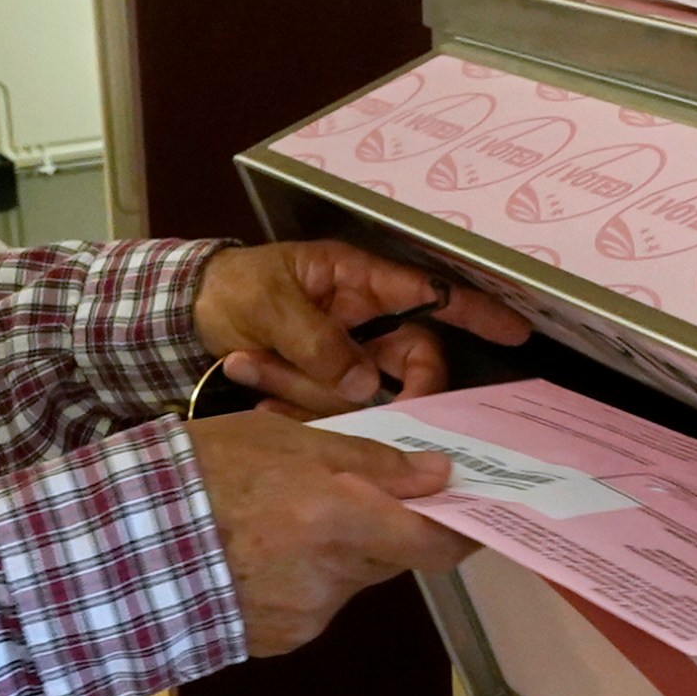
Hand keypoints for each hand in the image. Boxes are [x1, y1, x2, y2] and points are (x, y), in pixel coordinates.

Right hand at [185, 411, 474, 656]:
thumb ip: (367, 460)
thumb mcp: (280, 438)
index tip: (465, 509)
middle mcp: (333, 576)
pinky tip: (254, 558)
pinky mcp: (279, 641)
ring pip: (350, 580)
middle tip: (340, 496)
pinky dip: (299, 581)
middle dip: (381, 528)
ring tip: (275, 523)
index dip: (461, 529)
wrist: (118, 544)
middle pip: (392, 558)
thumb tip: (439, 474)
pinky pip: (312, 606)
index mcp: (338, 518)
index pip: (435, 542)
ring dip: (334, 553)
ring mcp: (306, 616)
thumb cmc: (199, 473)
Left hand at [193, 241, 529, 414]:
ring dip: (304, 388)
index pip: (432, 294)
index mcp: (360, 282)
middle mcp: (365, 323)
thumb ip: (316, 340)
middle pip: (409, 364)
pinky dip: (292, 408)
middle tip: (350, 399)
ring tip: (249, 361)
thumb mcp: (269, 303)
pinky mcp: (320, 390)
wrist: (181, 313)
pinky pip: (329, 412)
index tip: (515, 333)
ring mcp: (345, 360)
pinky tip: (256, 394)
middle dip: (380, 388)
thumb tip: (363, 383)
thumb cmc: (232, 288)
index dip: (476, 312)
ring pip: (361, 394)